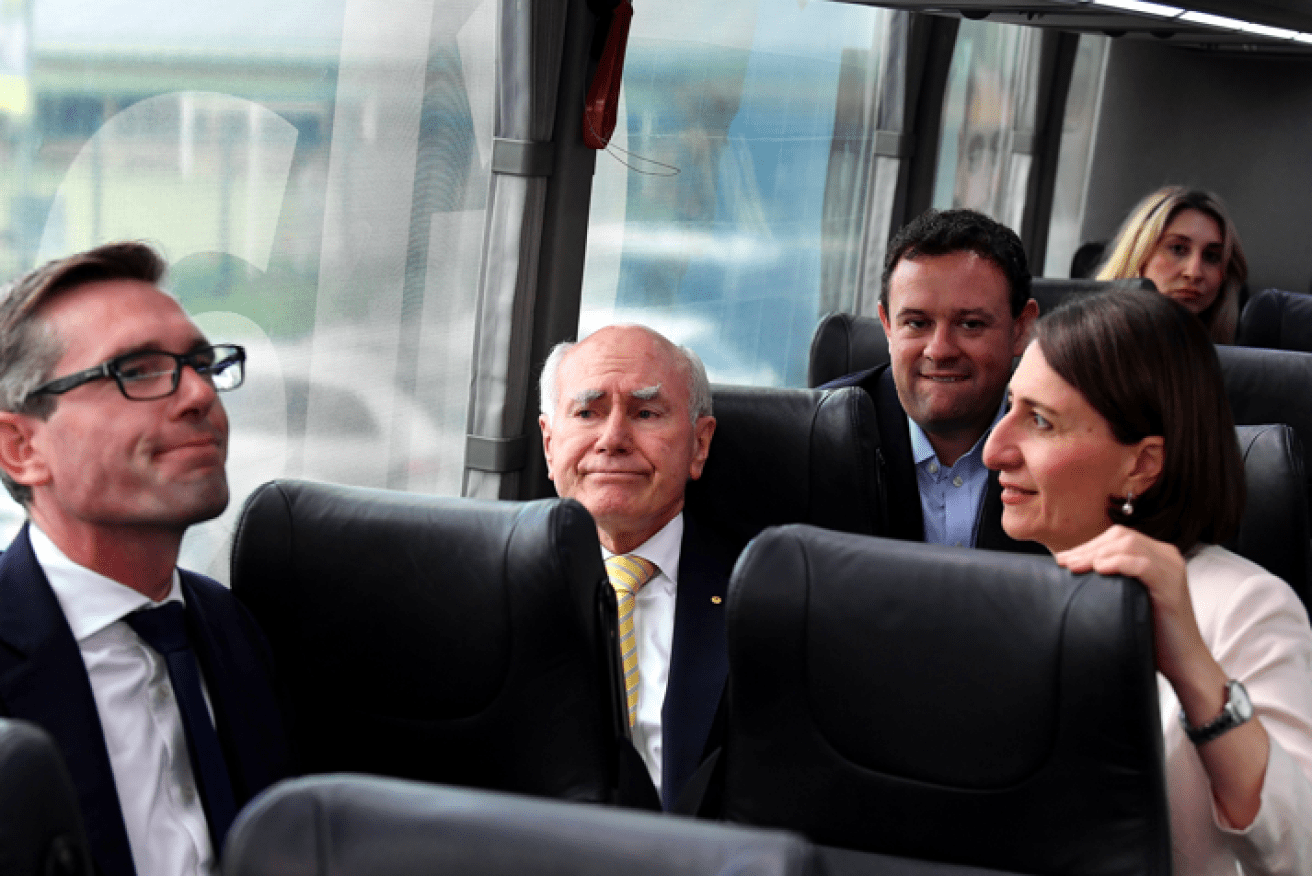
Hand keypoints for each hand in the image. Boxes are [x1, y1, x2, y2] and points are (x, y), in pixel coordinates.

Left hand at [1055, 525, 1214, 692]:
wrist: (1182, 659)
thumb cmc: (1152, 631)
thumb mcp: (1128, 596)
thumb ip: (1113, 579)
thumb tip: (1073, 570)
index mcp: (1157, 554)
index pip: (1118, 538)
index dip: (1088, 545)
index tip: (1063, 559)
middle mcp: (1167, 556)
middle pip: (1121, 537)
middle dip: (1088, 548)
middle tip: (1063, 563)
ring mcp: (1172, 568)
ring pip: (1130, 546)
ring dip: (1096, 554)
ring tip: (1074, 567)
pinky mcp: (1172, 585)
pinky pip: (1144, 565)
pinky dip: (1119, 563)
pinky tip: (1099, 570)